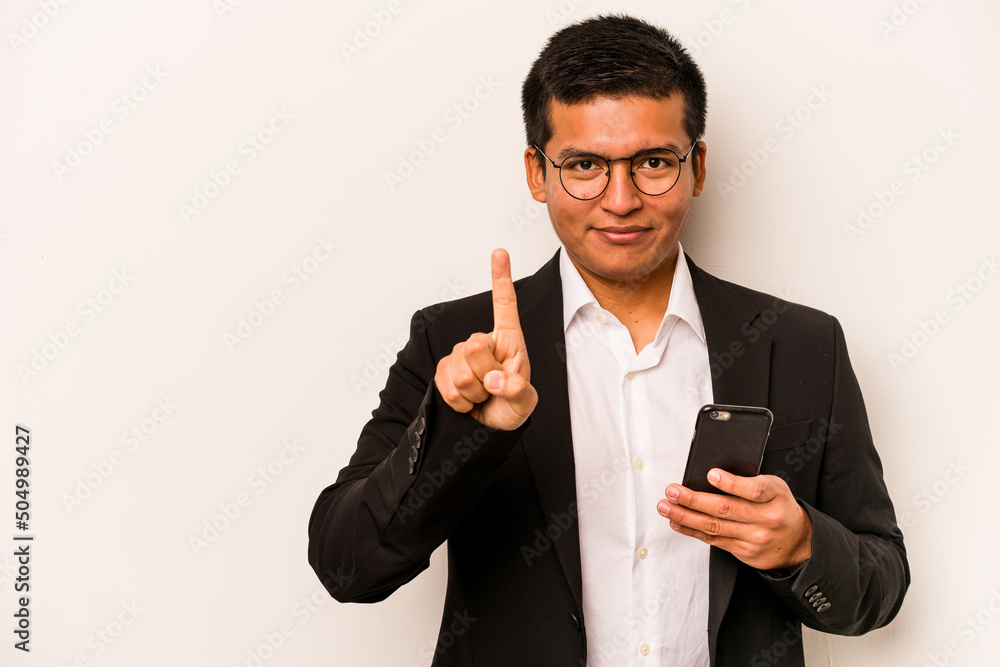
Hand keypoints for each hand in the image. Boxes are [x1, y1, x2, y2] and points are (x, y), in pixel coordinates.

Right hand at [433, 248, 536, 429]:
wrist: (490, 426)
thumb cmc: (512, 407)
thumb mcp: (525, 403)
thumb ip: (516, 390)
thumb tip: (495, 382)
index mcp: (508, 340)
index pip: (504, 306)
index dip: (500, 278)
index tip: (499, 251)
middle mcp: (483, 342)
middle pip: (474, 349)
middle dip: (484, 378)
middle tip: (493, 391)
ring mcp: (460, 355)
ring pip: (459, 372)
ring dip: (473, 394)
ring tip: (482, 397)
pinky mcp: (444, 370)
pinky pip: (446, 386)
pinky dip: (459, 402)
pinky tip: (468, 402)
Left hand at [656, 469, 812, 570]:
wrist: (798, 542)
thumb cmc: (779, 506)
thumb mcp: (774, 488)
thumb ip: (748, 481)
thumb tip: (709, 475)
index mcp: (775, 495)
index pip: (754, 490)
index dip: (732, 483)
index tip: (711, 475)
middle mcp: (766, 518)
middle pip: (725, 509)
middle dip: (694, 499)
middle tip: (673, 491)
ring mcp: (755, 538)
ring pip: (714, 526)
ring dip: (685, 516)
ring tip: (666, 506)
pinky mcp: (744, 552)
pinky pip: (713, 540)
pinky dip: (692, 530)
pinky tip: (677, 521)